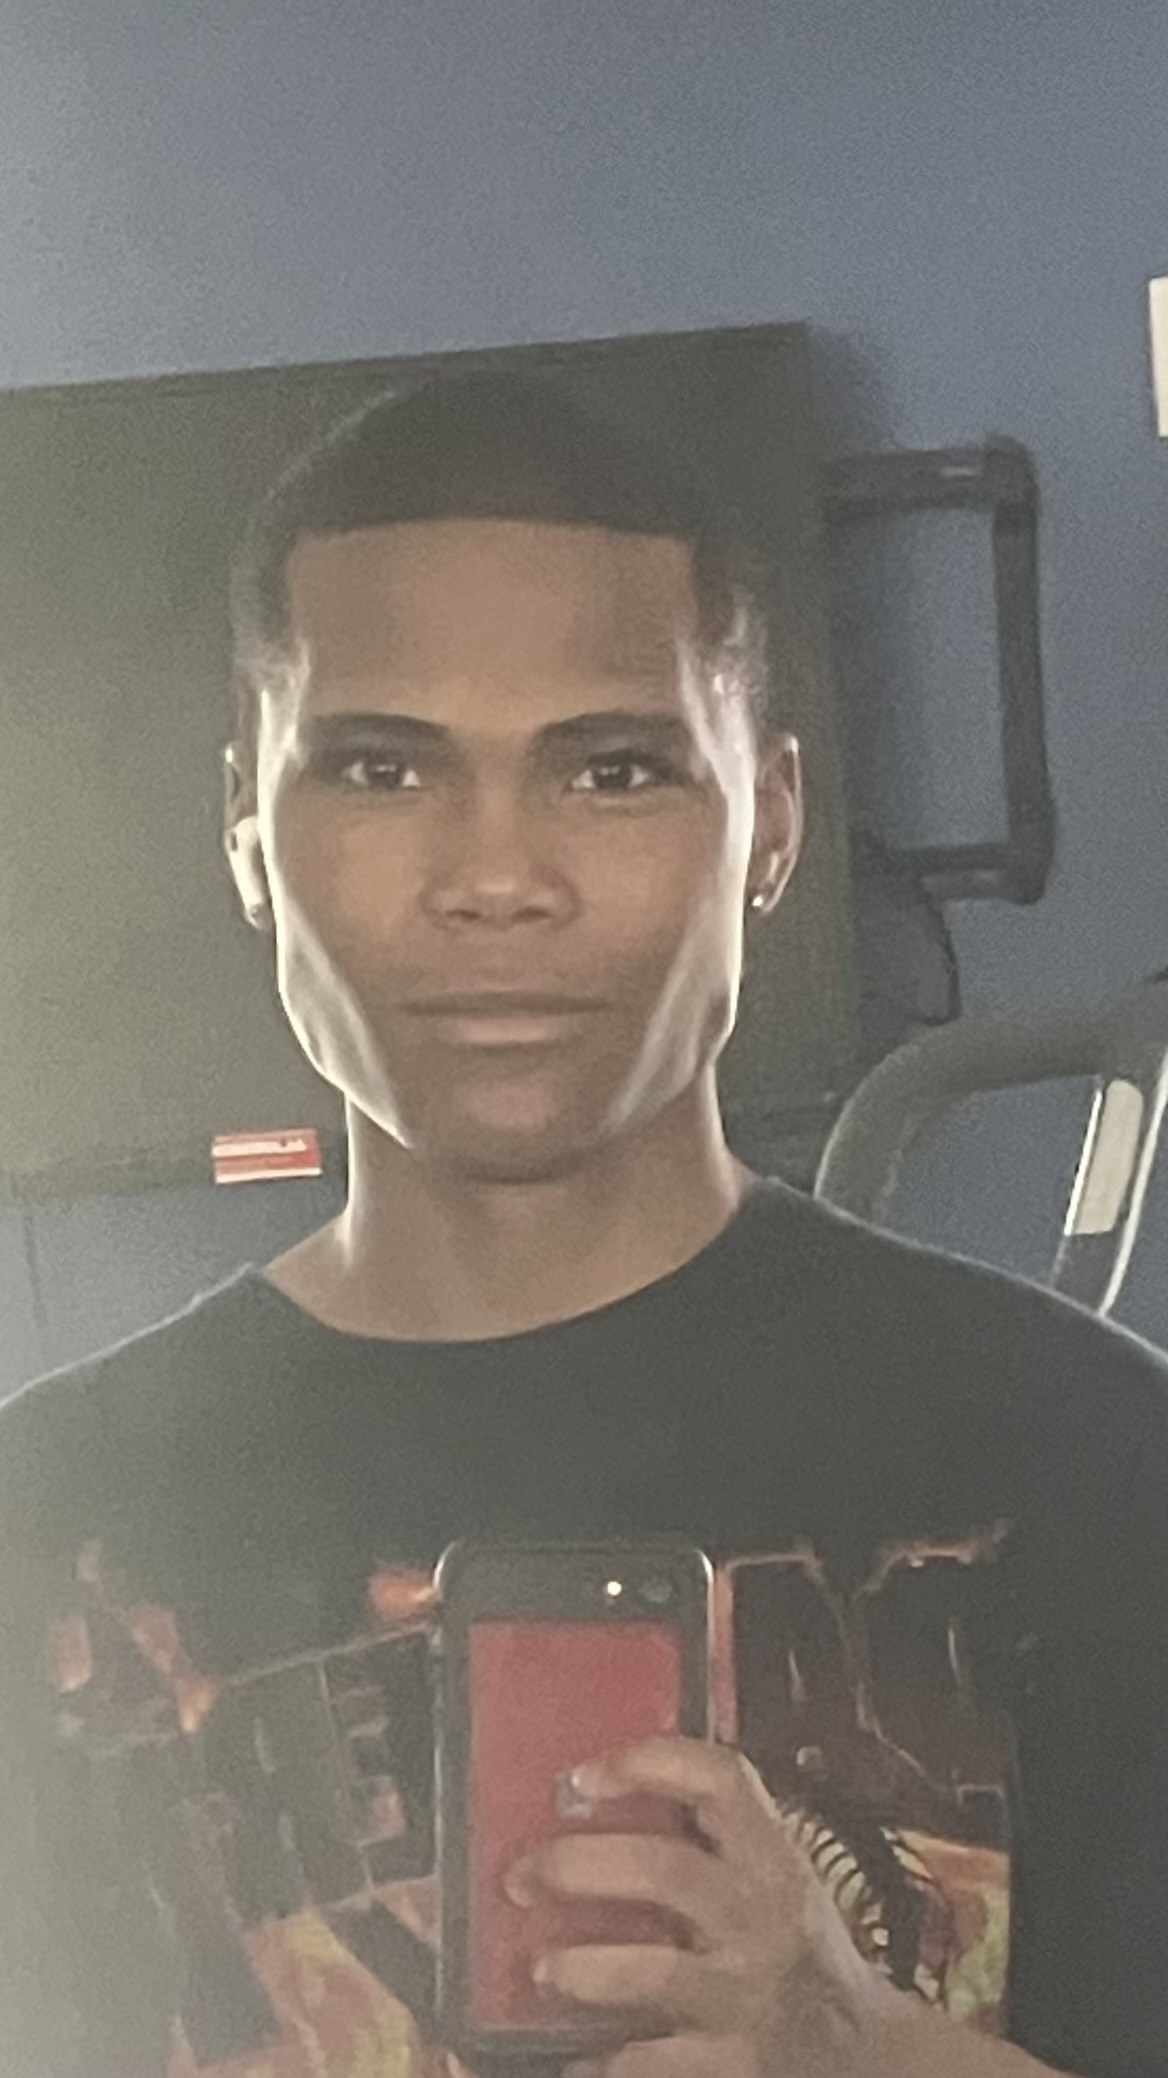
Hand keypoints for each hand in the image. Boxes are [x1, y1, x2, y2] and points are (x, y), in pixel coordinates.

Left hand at [505, 1735, 893, 2077]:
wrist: (866, 2054)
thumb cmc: (800, 1953)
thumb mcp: (777, 1878)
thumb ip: (714, 1841)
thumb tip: (594, 1802)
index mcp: (772, 1857)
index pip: (718, 1778)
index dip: (645, 1763)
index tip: (582, 1776)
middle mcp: (761, 1917)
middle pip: (661, 1868)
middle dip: (578, 1865)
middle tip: (526, 1874)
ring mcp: (744, 1994)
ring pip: (650, 1972)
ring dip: (582, 1969)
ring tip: (544, 1969)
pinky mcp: (731, 2063)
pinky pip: (649, 2062)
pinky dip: (601, 2061)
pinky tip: (577, 2056)